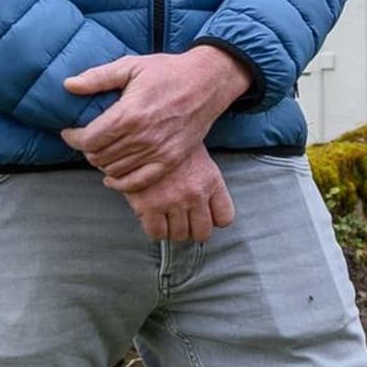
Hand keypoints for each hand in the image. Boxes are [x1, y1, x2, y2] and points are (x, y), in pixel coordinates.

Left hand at [62, 44, 250, 189]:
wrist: (207, 82)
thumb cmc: (167, 71)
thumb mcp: (131, 66)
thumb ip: (97, 77)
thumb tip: (68, 85)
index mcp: (129, 114)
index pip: (89, 139)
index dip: (73, 138)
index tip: (69, 132)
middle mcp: (142, 137)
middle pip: (99, 157)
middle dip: (87, 150)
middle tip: (86, 140)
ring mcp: (158, 151)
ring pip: (115, 170)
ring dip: (102, 163)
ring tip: (101, 151)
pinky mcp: (170, 160)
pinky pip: (138, 182)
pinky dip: (121, 183)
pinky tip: (112, 176)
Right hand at [118, 145, 237, 242]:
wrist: (142, 132)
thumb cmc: (169, 141)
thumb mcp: (197, 154)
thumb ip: (205, 180)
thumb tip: (206, 202)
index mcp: (210, 180)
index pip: (224, 218)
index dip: (213, 219)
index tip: (203, 215)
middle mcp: (195, 193)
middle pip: (202, 232)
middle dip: (192, 228)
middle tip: (182, 220)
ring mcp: (173, 201)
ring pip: (179, 235)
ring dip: (172, 230)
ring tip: (165, 217)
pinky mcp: (149, 206)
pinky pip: (157, 233)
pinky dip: (155, 230)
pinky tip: (151, 218)